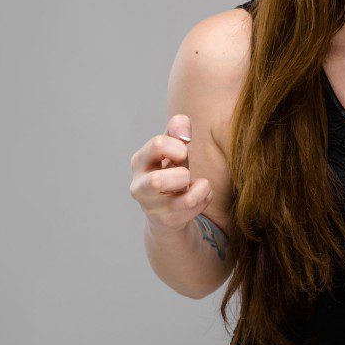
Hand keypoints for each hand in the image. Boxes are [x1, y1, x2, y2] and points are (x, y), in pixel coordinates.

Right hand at [129, 114, 213, 235]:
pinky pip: (195, 205)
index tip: (182, 152)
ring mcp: (152, 207)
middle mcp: (139, 186)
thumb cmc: (171, 172)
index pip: (159, 144)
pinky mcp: (168, 221)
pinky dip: (205, 196)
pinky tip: (199, 195)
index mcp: (140, 161)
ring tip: (195, 184)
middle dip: (183, 172)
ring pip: (184, 198)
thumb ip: (177, 130)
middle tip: (185, 173)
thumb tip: (183, 122)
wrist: (168, 210)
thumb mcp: (173, 149)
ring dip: (198, 186)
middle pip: (158, 180)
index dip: (178, 146)